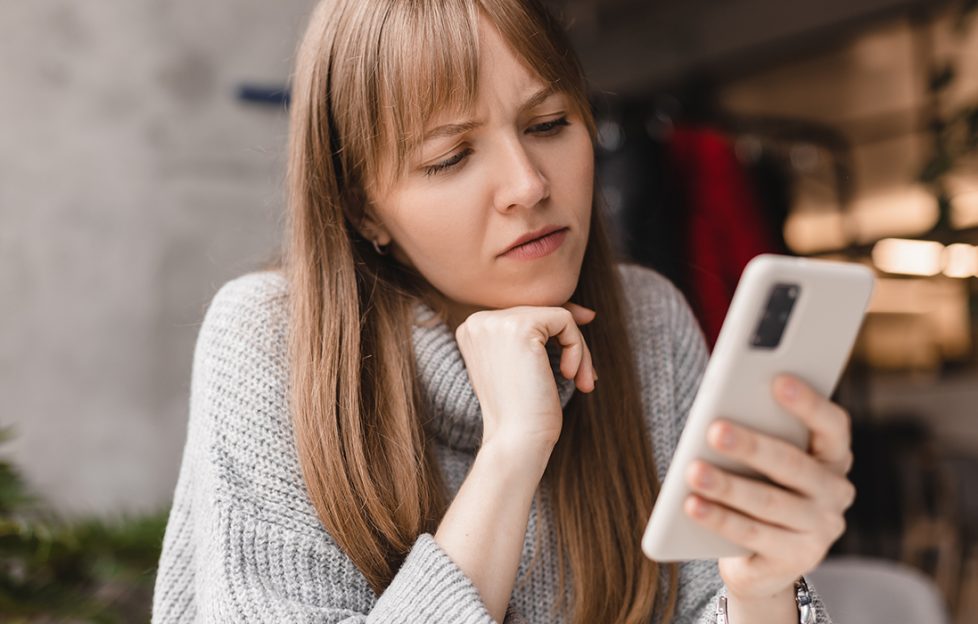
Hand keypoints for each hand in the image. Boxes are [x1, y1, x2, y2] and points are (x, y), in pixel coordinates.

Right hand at [454, 303, 597, 454]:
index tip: (577, 359)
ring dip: (578, 349)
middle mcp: (478, 321)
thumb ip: (545, 335)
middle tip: (584, 379)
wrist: (516, 441)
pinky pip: (565, 320)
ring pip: (556, 315)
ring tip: (582, 380)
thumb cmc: (524, 413)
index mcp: (473, 330)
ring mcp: (496, 322)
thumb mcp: (527, 366)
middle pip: (541, 313)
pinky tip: (572, 376)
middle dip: (570, 345)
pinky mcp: (521, 326)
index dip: (556, 333)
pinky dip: (578, 348)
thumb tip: (588, 312)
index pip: (525, 314)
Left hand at [683, 374, 855, 603]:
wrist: (762, 557)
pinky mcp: (795, 561)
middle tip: (714, 430)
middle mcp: (835, 493)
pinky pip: (751, 536)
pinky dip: (718, 518)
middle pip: (792, 465)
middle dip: (751, 446)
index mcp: (833, 456)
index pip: (833, 426)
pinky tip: (691, 504)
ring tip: (693, 471)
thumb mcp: (762, 457)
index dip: (808, 403)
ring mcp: (819, 531)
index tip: (777, 379)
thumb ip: (756, 430)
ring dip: (727, 486)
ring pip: (769, 503)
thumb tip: (720, 414)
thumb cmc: (759, 484)